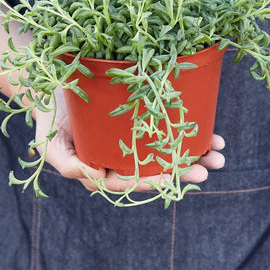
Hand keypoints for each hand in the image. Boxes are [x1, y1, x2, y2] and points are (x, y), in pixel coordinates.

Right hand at [35, 87, 225, 192]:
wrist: (56, 89)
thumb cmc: (51, 119)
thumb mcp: (51, 144)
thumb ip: (68, 164)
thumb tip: (97, 178)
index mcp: (104, 168)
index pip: (131, 180)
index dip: (153, 181)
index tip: (174, 179)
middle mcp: (123, 156)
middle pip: (156, 168)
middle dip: (182, 171)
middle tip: (207, 169)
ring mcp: (135, 137)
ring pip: (167, 150)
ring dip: (195, 154)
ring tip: (218, 155)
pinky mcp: (143, 118)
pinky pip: (168, 128)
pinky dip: (190, 132)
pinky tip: (211, 134)